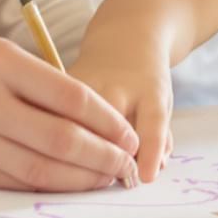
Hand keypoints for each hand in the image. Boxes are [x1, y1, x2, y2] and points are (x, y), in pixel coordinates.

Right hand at [0, 37, 138, 190]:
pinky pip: (16, 184)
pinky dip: (51, 186)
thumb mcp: (4, 57)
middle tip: (127, 163)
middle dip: (104, 156)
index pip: (71, 97)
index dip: (108, 121)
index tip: (129, 134)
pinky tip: (71, 183)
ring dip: (83, 178)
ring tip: (107, 177)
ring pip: (41, 170)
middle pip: (60, 139)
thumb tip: (107, 128)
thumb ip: (48, 86)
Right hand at [71, 41, 174, 182]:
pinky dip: (60, 139)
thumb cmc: (145, 83)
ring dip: (82, 152)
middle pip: (110, 122)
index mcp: (150, 89)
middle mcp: (116, 84)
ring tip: (88, 170)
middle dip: (110, 157)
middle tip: (113, 179)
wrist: (124, 37)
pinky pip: (56, 116)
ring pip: (77, 122)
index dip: (150, 149)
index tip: (146, 176)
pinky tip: (60, 154)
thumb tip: (145, 174)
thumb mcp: (161, 105)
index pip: (153, 120)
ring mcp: (84, 82)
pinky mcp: (59, 83)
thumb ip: (159, 140)